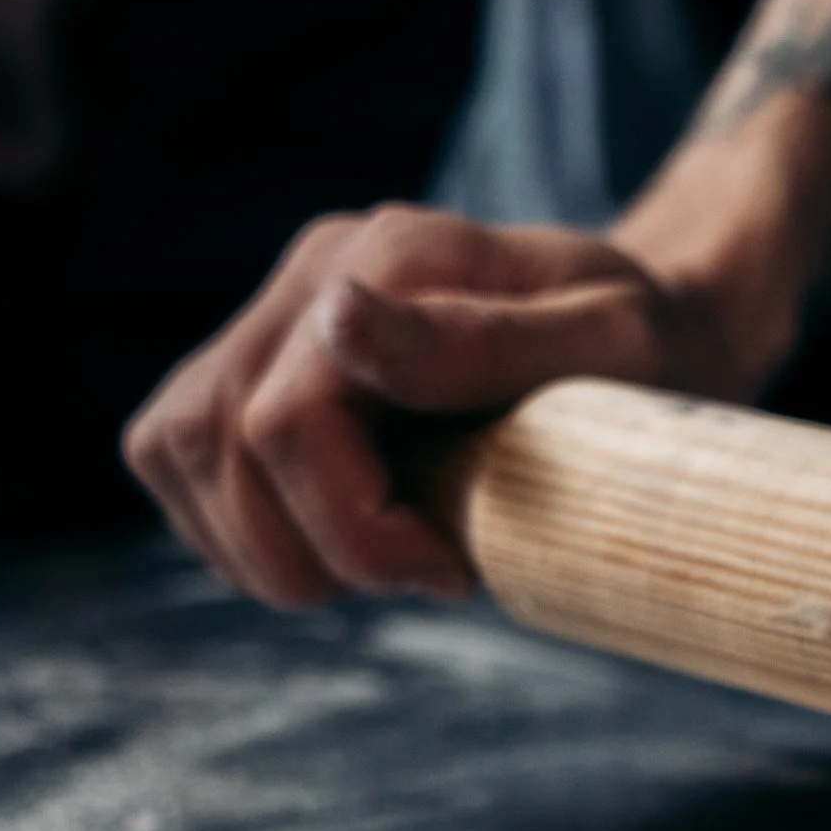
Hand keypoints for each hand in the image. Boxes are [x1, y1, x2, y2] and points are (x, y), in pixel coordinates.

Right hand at [124, 205, 747, 607]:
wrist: (653, 329)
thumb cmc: (649, 350)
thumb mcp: (611, 346)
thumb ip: (485, 342)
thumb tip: (344, 322)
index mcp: (396, 257)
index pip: (288, 421)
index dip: (354, 529)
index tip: (452, 567)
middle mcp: (317, 270)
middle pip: (213, 444)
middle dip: (308, 552)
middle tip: (428, 573)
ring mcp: (276, 310)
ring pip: (176, 451)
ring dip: (264, 548)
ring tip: (381, 559)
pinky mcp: (254, 360)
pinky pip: (178, 455)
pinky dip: (239, 526)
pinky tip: (334, 538)